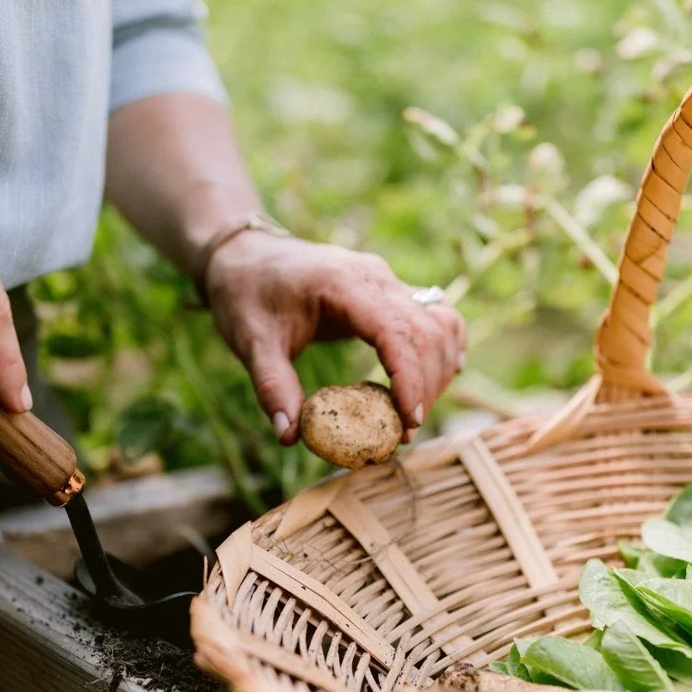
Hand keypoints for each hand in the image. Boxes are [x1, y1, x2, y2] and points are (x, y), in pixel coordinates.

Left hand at [203, 231, 466, 443]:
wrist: (248, 255)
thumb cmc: (247, 294)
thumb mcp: (250, 341)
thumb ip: (272, 386)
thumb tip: (290, 436)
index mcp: (342, 283)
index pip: (395, 330)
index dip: (410, 378)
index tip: (408, 422)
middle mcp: (375, 276)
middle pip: (428, 330)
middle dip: (427, 386)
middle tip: (405, 433)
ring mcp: (388, 280)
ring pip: (442, 322)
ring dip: (440, 370)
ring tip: (414, 413)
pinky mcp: (393, 290)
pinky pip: (438, 315)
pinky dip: (445, 349)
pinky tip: (437, 381)